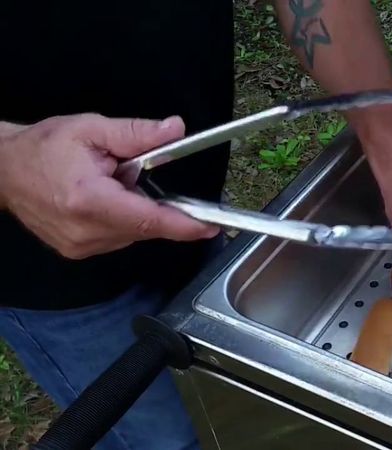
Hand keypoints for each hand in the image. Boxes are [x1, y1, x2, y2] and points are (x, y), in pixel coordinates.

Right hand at [0, 113, 218, 258]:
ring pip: (134, 234)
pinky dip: (122, 219)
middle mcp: (86, 231)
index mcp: (89, 200)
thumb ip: (137, 133)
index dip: (184, 225)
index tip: (211, 226)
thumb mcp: (92, 129)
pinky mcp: (78, 252)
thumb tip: (175, 129)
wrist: (3, 170)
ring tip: (108, 185)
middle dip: (152, 202)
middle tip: (131, 175)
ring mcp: (80, 246)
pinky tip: (103, 200)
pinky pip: (119, 238)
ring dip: (134, 210)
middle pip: (145, 226)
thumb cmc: (44, 147)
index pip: (149, 220)